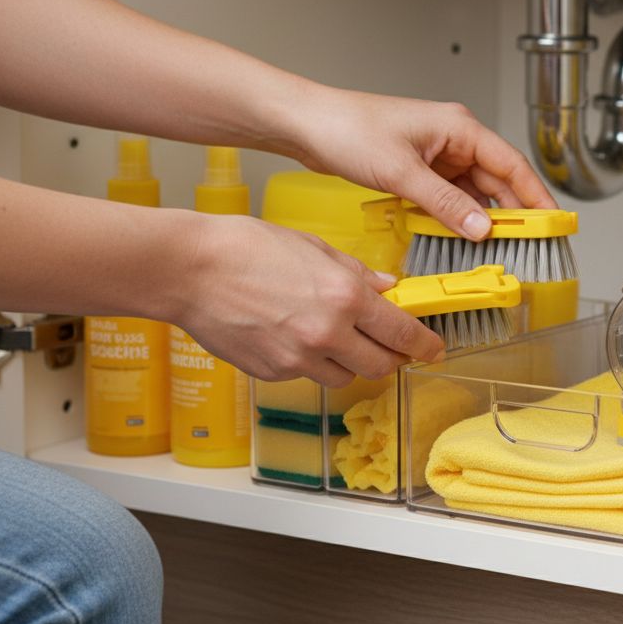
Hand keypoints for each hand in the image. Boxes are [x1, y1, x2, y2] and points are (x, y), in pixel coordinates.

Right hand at [172, 214, 443, 386]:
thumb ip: (355, 273)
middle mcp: (327, 332)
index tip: (434, 349)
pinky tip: (292, 336)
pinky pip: (307, 375)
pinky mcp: (273, 372)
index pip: (402, 333)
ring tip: (331, 336)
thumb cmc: (244, 247)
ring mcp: (299, 358)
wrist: (188, 269)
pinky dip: (310, 362)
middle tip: (389, 347)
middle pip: (381, 366)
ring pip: (345, 376)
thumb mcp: (313, 247)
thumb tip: (386, 288)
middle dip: (390, 358)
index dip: (424, 345)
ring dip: (349, 362)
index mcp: (345, 296)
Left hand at [284, 86, 556, 238]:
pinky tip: (460, 239)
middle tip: (530, 246)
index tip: (554, 221)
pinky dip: (456, 218)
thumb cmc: (349, 129)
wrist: (307, 124)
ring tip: (498, 250)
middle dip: (513, 213)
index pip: (512, 164)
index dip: (536, 195)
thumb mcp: (401, 172)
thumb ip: (444, 204)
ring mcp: (436, 155)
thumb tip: (481, 229)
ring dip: (483, 218)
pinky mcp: (419, 169)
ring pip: (473, 192)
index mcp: (459, 128)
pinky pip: (449, 197)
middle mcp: (454, 139)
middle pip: (497, 180)